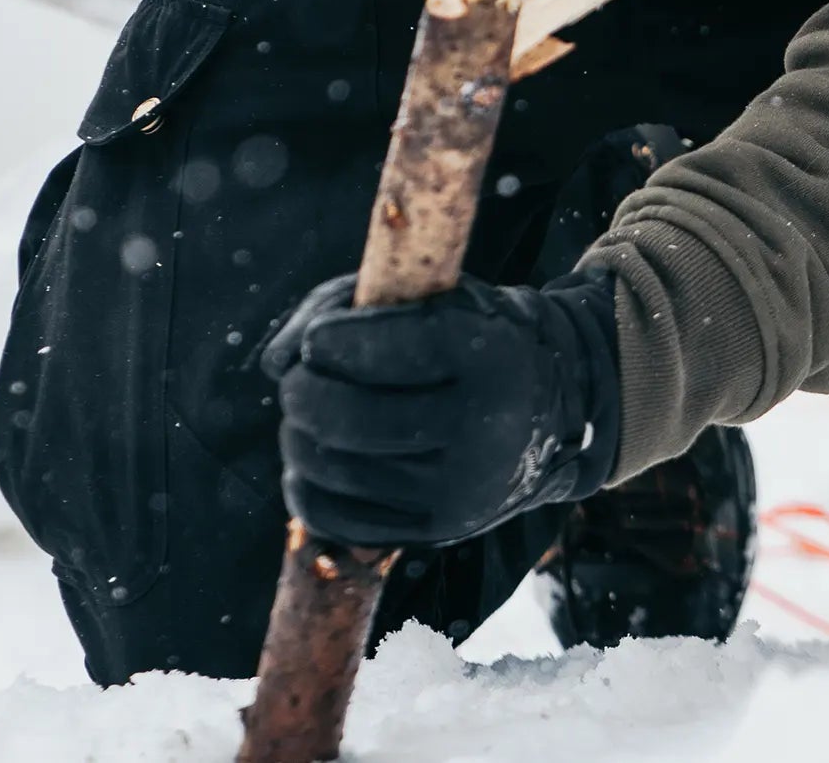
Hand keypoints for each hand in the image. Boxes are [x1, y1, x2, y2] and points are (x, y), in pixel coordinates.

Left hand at [263, 268, 621, 548]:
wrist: (552, 405)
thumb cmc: (475, 335)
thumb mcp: (438, 295)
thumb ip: (350, 305)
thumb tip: (276, 361)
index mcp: (489, 353)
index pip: (386, 349)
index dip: (331, 341)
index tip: (319, 340)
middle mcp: (481, 429)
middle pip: (350, 419)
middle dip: (302, 393)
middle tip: (298, 379)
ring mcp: (459, 491)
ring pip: (335, 470)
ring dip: (299, 437)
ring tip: (309, 416)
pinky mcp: (436, 533)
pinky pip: (338, 519)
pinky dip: (306, 488)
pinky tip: (314, 459)